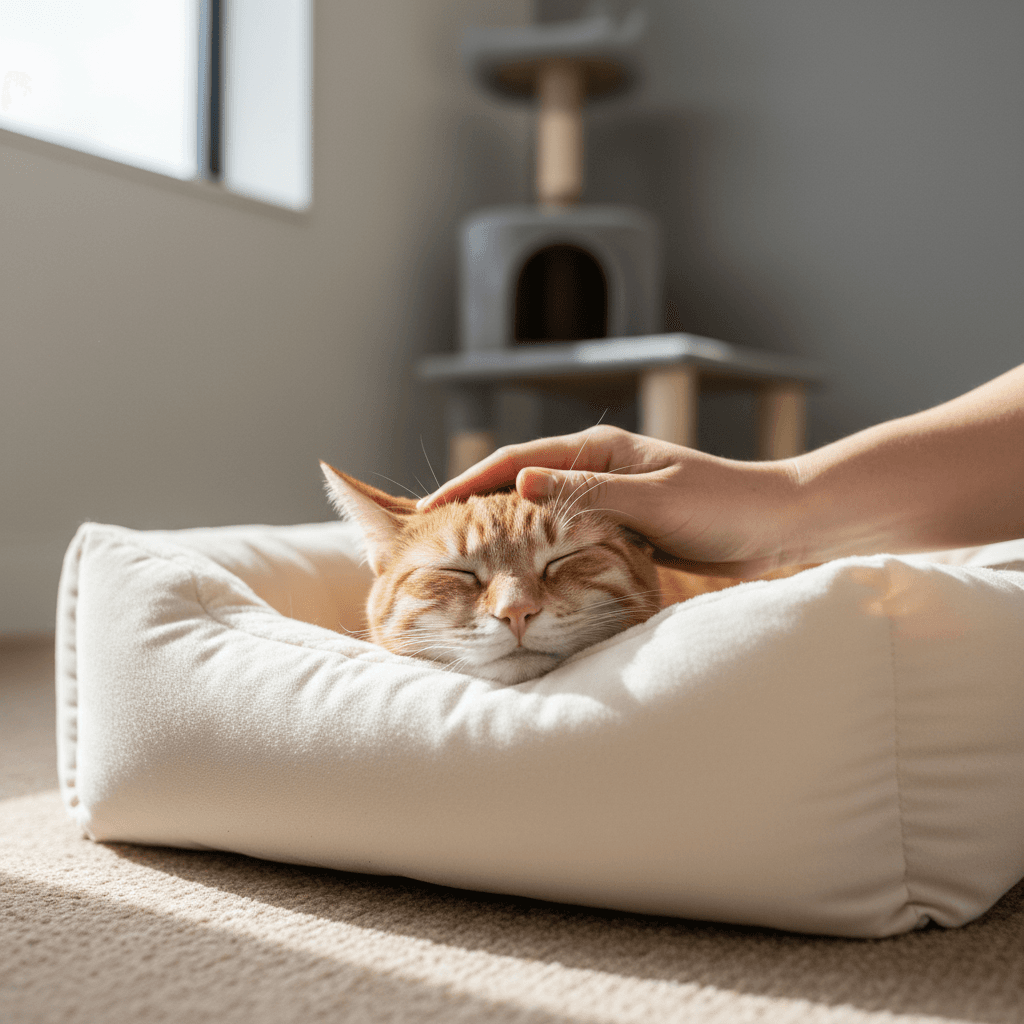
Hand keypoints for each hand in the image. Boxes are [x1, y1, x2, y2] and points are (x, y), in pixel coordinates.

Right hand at [419, 425, 800, 576]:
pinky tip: (520, 568)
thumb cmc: (721, 506)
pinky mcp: (620, 527)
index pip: (519, 462)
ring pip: (540, 513)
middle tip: (431, 533)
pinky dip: (537, 548)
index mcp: (599, 450)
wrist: (775, 527)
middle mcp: (596, 470)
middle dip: (475, 504)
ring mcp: (607, 498)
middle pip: (520, 484)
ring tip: (463, 553)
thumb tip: (519, 488)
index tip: (429, 506)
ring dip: (503, 529)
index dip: (471, 483)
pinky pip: (566, 536)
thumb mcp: (650, 499)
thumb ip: (587, 494)